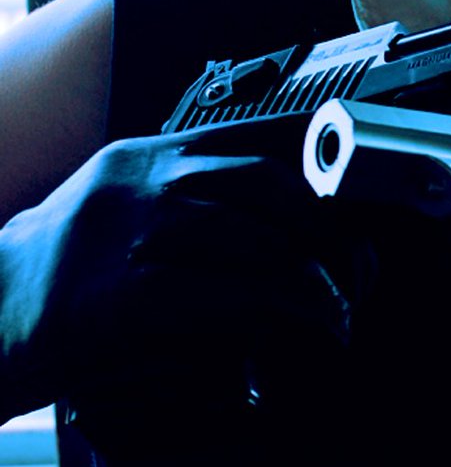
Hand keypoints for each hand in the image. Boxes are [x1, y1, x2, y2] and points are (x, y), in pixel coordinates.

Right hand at [0, 130, 351, 437]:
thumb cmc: (77, 276)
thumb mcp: (131, 214)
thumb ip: (200, 207)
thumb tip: (295, 230)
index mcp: (150, 156)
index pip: (257, 141)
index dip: (324, 177)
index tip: (356, 219)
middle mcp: (145, 183)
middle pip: (272, 186)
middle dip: (331, 235)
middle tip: (357, 279)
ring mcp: (133, 235)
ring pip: (259, 240)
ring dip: (317, 281)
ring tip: (340, 314)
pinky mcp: (129, 297)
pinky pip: (230, 294)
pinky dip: (285, 310)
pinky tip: (310, 326)